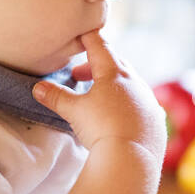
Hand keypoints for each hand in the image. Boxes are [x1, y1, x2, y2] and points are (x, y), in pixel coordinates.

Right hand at [32, 29, 166, 160]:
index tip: (82, 34)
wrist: (131, 159)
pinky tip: (121, 116)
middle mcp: (136, 83)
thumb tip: (38, 88)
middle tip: (78, 75)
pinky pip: (142, 105)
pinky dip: (129, 105)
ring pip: (131, 84)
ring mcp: (149, 101)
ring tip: (98, 96)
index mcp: (115, 73)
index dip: (88, 39)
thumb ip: (56, 96)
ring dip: (114, 86)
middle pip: (116, 64)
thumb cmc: (101, 128)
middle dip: (95, 66)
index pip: (100, 47)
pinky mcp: (156, 120)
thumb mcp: (74, 110)